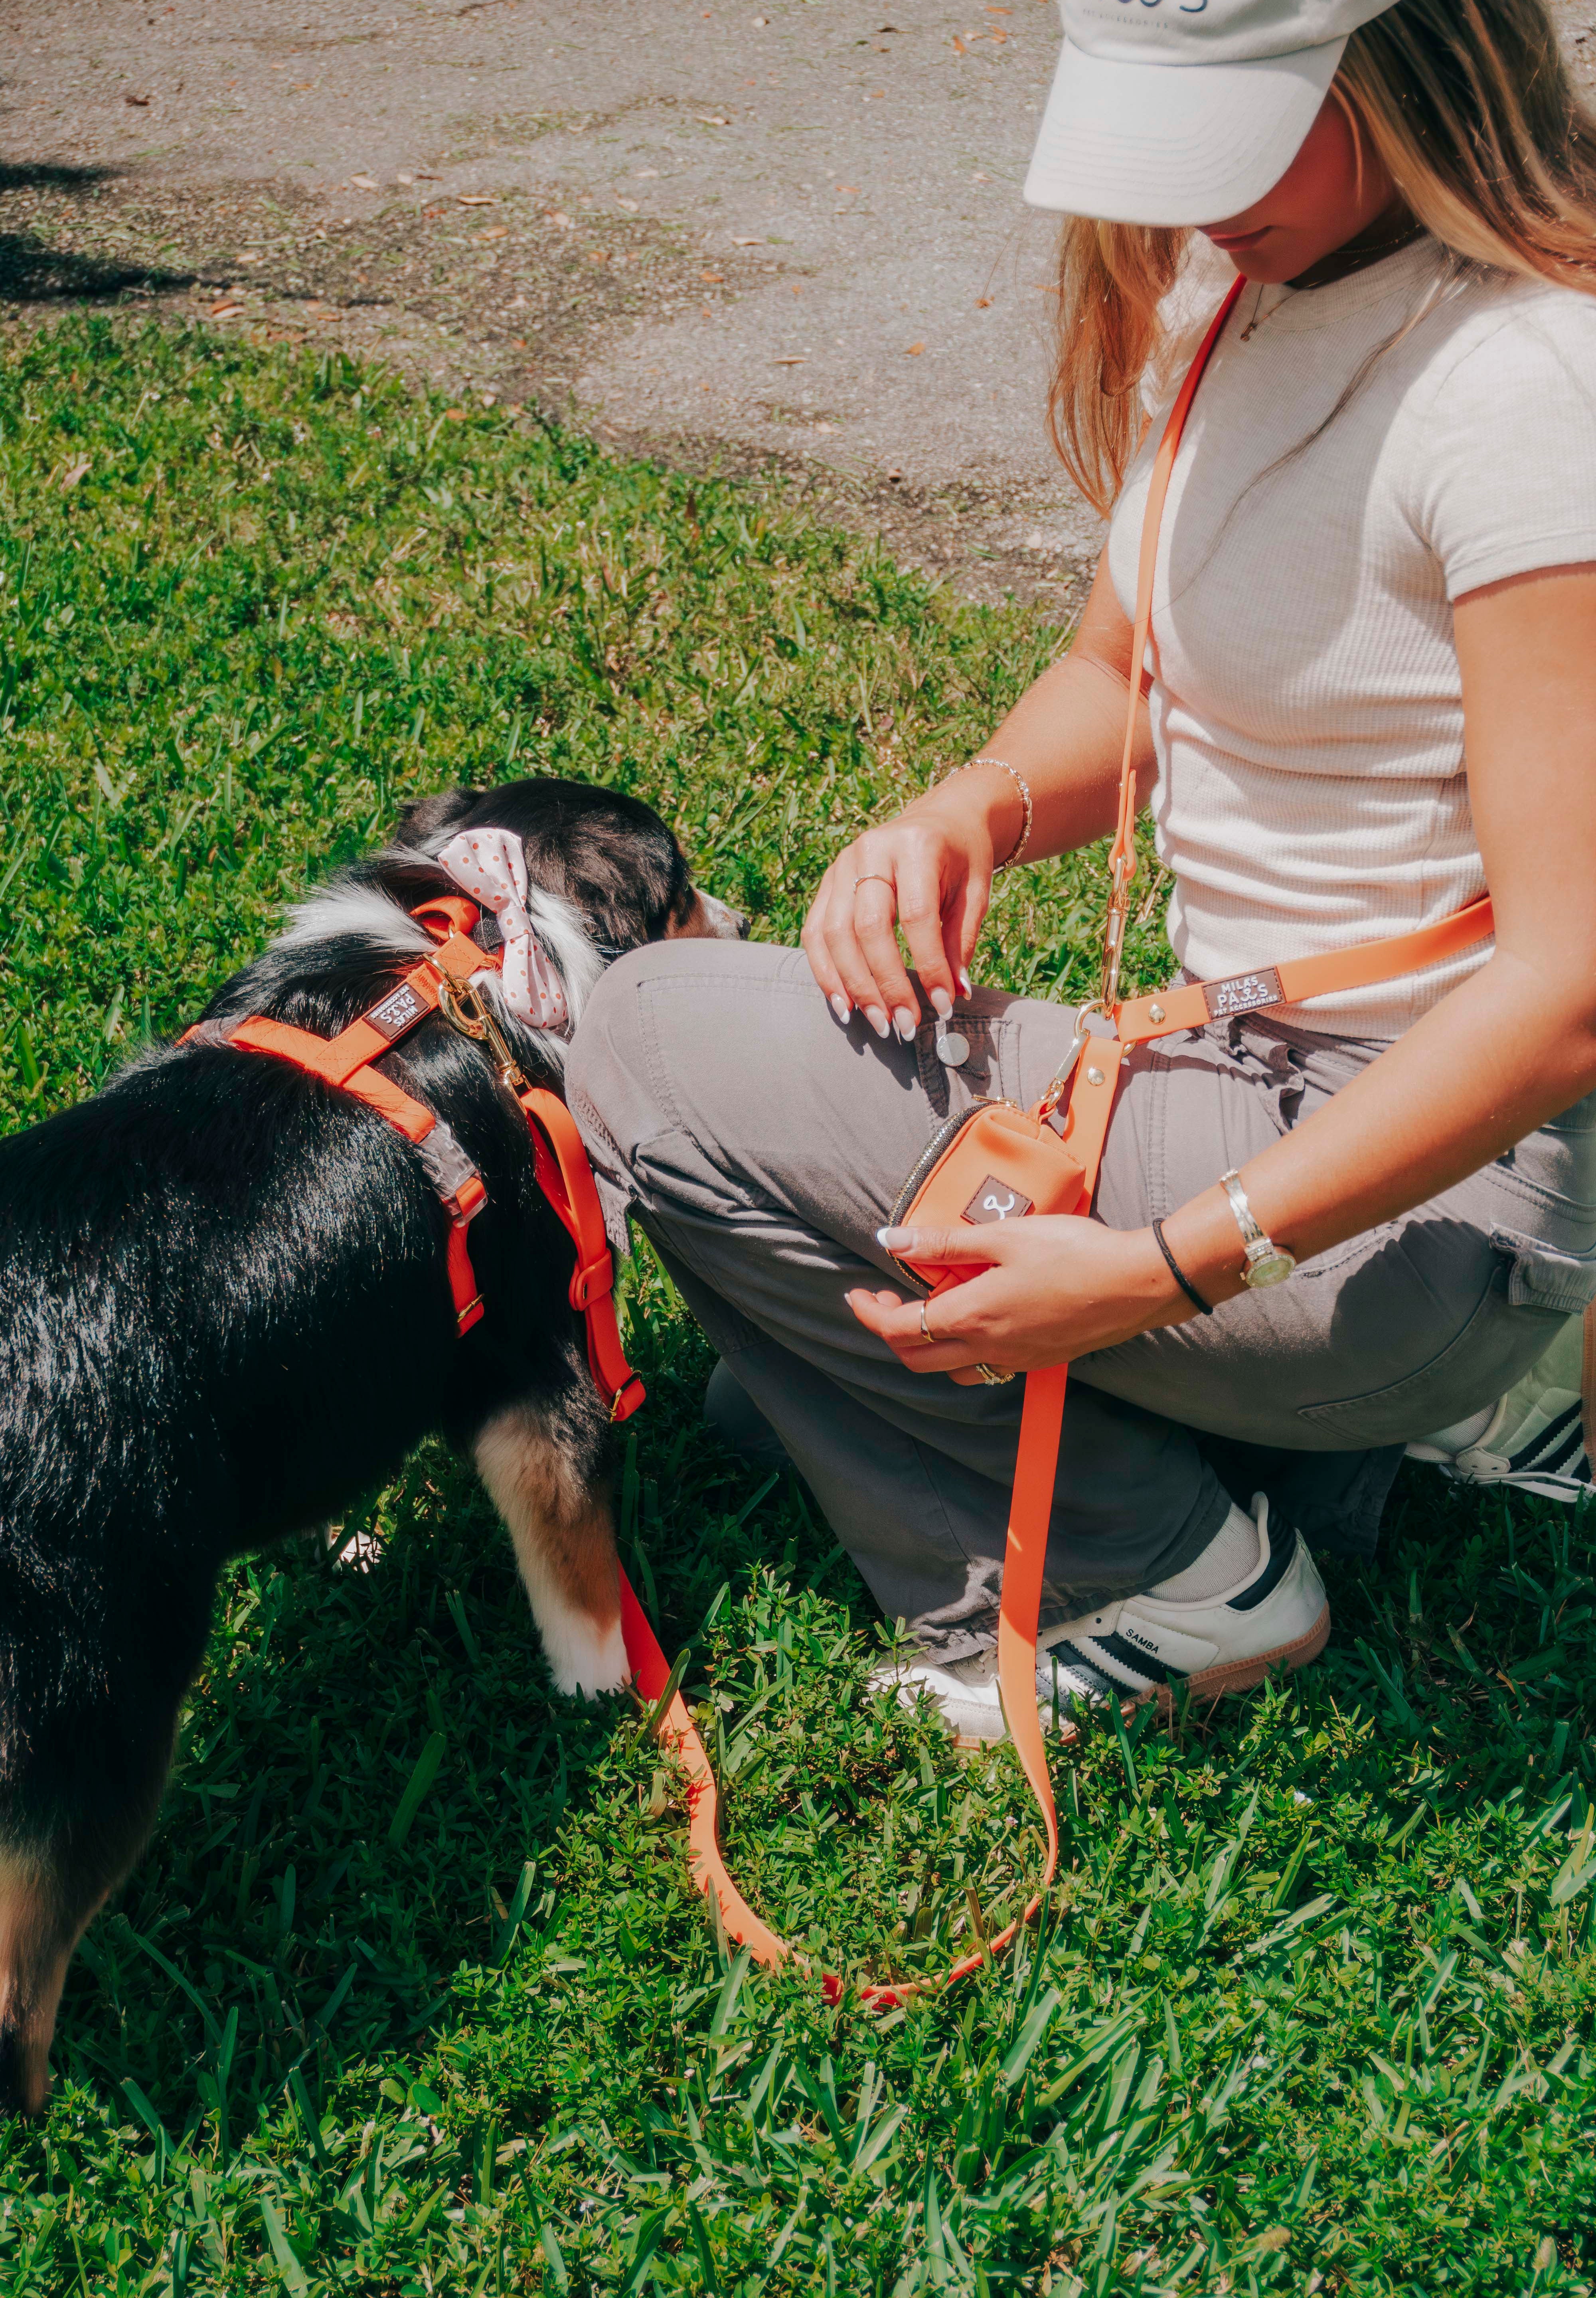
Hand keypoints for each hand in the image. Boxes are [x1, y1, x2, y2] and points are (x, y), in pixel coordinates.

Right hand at [800, 771, 1021, 1038]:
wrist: (942, 819)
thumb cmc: (961, 859)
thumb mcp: (974, 893)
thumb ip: (962, 941)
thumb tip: (954, 992)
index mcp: (917, 847)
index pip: (917, 916)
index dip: (928, 965)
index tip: (941, 1006)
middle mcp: (872, 850)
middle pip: (868, 927)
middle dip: (884, 984)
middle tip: (903, 1025)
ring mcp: (842, 864)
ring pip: (834, 933)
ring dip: (852, 985)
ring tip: (874, 1022)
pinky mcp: (828, 880)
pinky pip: (815, 931)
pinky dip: (826, 971)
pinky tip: (844, 1003)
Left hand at [848, 1215, 1190, 1378]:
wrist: (1138, 1283)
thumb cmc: (1075, 1252)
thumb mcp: (1004, 1236)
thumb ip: (944, 1242)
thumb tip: (892, 1240)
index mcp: (974, 1316)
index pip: (901, 1329)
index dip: (869, 1315)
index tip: (856, 1294)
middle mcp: (990, 1347)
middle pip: (917, 1359)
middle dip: (889, 1333)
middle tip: (882, 1302)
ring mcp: (1016, 1359)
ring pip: (950, 1370)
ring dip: (926, 1347)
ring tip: (926, 1309)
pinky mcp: (1038, 1359)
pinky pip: (984, 1367)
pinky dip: (962, 1350)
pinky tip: (974, 1317)